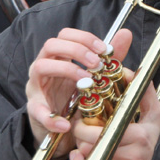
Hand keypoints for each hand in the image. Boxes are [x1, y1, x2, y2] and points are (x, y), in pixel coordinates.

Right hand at [25, 28, 131, 158]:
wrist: (64, 126)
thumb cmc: (76, 94)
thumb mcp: (95, 74)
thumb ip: (109, 56)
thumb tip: (126, 33)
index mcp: (59, 56)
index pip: (65, 35)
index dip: (84, 38)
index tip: (103, 49)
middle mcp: (44, 67)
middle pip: (51, 45)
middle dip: (76, 50)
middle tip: (97, 63)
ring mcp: (36, 86)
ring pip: (40, 66)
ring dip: (67, 70)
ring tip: (87, 83)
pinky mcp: (34, 108)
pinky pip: (37, 110)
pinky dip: (51, 117)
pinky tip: (66, 124)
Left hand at [68, 76, 159, 159]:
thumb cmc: (148, 134)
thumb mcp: (152, 111)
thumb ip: (143, 90)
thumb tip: (131, 70)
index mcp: (142, 136)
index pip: (103, 133)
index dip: (86, 128)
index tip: (83, 123)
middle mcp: (138, 158)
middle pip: (95, 151)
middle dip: (82, 143)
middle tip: (81, 138)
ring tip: (82, 155)